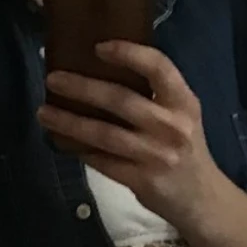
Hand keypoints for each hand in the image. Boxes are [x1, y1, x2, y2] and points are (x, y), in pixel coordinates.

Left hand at [38, 43, 230, 231]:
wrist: (202, 199)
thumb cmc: (185, 149)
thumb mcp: (181, 116)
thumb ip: (154, 95)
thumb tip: (102, 70)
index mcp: (183, 103)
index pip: (158, 67)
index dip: (128, 53)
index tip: (98, 47)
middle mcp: (172, 126)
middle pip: (120, 100)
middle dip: (82, 87)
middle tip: (53, 79)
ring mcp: (156, 155)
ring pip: (104, 134)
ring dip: (69, 122)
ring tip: (44, 113)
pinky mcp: (142, 181)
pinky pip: (102, 161)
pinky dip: (80, 150)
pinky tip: (62, 141)